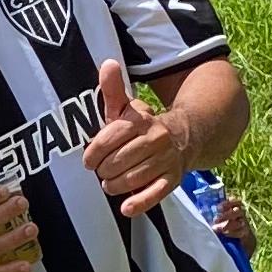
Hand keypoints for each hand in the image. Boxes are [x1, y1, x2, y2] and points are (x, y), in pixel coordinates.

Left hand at [76, 59, 184, 219]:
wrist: (183, 138)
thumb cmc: (142, 128)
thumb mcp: (126, 109)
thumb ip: (113, 90)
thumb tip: (107, 63)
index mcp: (141, 120)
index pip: (110, 138)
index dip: (93, 152)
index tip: (88, 161)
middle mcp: (156, 138)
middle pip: (117, 161)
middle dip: (104, 170)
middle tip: (102, 171)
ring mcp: (166, 160)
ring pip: (131, 179)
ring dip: (114, 186)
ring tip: (110, 184)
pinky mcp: (173, 179)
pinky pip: (155, 194)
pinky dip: (139, 203)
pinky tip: (126, 208)